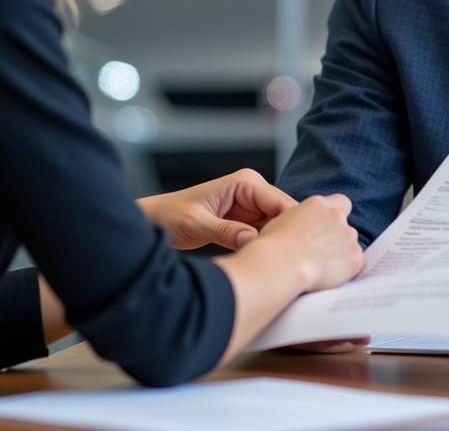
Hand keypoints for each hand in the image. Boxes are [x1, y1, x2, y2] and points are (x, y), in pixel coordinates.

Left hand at [138, 168, 295, 250]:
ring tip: (276, 267)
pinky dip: (265, 249)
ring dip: (275, 245)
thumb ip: (225, 230)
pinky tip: (264, 264)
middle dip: (285, 237)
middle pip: (284, 216)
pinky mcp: (245, 224)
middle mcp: (252, 192)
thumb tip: (252, 241)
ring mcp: (250, 208)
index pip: (281, 202)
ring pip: (276, 228)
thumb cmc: (169, 215)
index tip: (294, 251)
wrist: (154, 221)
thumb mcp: (196, 223)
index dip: (291, 226)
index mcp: (246, 182)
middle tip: (287, 263)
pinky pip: (263, 236)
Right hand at [256, 193, 363, 292]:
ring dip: (342, 254)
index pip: (341, 203)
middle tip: (323, 253)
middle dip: (339, 238)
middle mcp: (336, 216)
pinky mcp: (355, 258)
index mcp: (318, 204)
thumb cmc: (274, 246)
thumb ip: (301, 219)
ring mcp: (348, 236)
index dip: (336, 216)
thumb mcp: (283, 221)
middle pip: (346, 226)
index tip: (328, 228)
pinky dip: (346, 272)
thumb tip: (302, 227)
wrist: (281, 264)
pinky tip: (329, 277)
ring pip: (352, 245)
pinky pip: (356, 265)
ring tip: (322, 268)